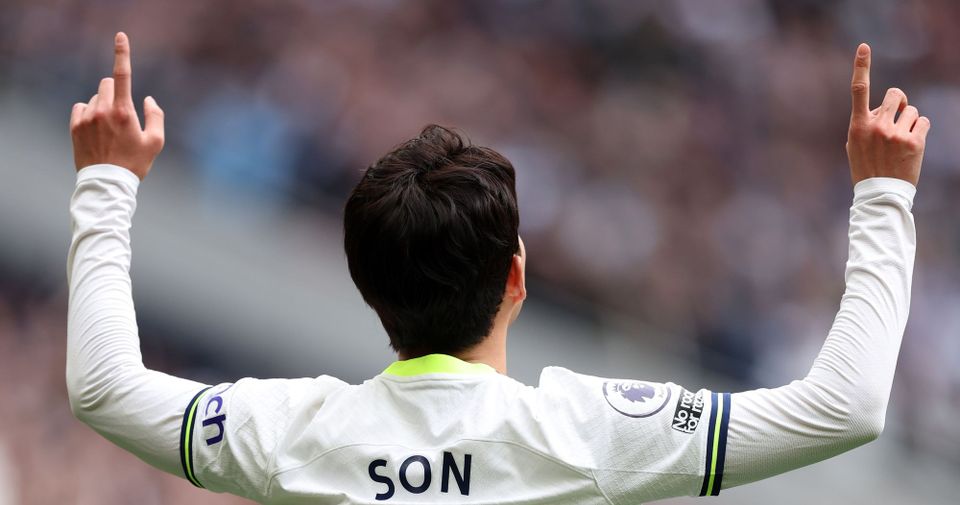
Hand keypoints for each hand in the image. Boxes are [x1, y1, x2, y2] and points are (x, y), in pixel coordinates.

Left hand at [70, 32, 164, 179]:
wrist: (107, 183)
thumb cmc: (135, 163)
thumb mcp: (155, 142)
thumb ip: (157, 116)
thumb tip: (149, 99)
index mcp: (124, 112)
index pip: (123, 75)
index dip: (122, 53)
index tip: (120, 35)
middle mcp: (103, 111)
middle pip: (107, 83)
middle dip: (115, 91)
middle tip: (122, 113)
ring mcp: (86, 117)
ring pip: (95, 96)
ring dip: (103, 104)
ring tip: (109, 129)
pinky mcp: (75, 125)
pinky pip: (81, 106)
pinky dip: (89, 112)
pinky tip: (96, 129)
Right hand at [846, 43, 929, 185]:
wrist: (880, 193)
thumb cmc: (866, 167)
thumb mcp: (855, 145)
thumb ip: (865, 123)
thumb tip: (881, 108)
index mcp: (858, 126)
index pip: (859, 90)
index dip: (861, 66)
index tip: (863, 47)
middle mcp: (876, 126)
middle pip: (895, 94)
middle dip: (899, 102)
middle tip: (896, 119)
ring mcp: (895, 133)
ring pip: (911, 109)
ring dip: (909, 120)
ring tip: (901, 141)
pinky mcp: (913, 141)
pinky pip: (923, 121)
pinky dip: (920, 130)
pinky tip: (912, 145)